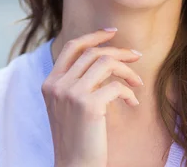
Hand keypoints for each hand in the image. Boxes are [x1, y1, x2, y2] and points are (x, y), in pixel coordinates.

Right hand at [42, 29, 142, 166]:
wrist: (74, 166)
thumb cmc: (77, 138)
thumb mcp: (67, 105)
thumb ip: (76, 81)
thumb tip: (103, 57)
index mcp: (50, 82)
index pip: (71, 46)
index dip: (93, 36)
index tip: (112, 32)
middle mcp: (57, 84)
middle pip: (93, 53)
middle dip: (119, 51)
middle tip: (136, 56)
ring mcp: (71, 94)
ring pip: (106, 63)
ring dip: (127, 70)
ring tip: (137, 83)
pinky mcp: (88, 105)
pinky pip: (116, 87)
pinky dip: (129, 93)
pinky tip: (132, 104)